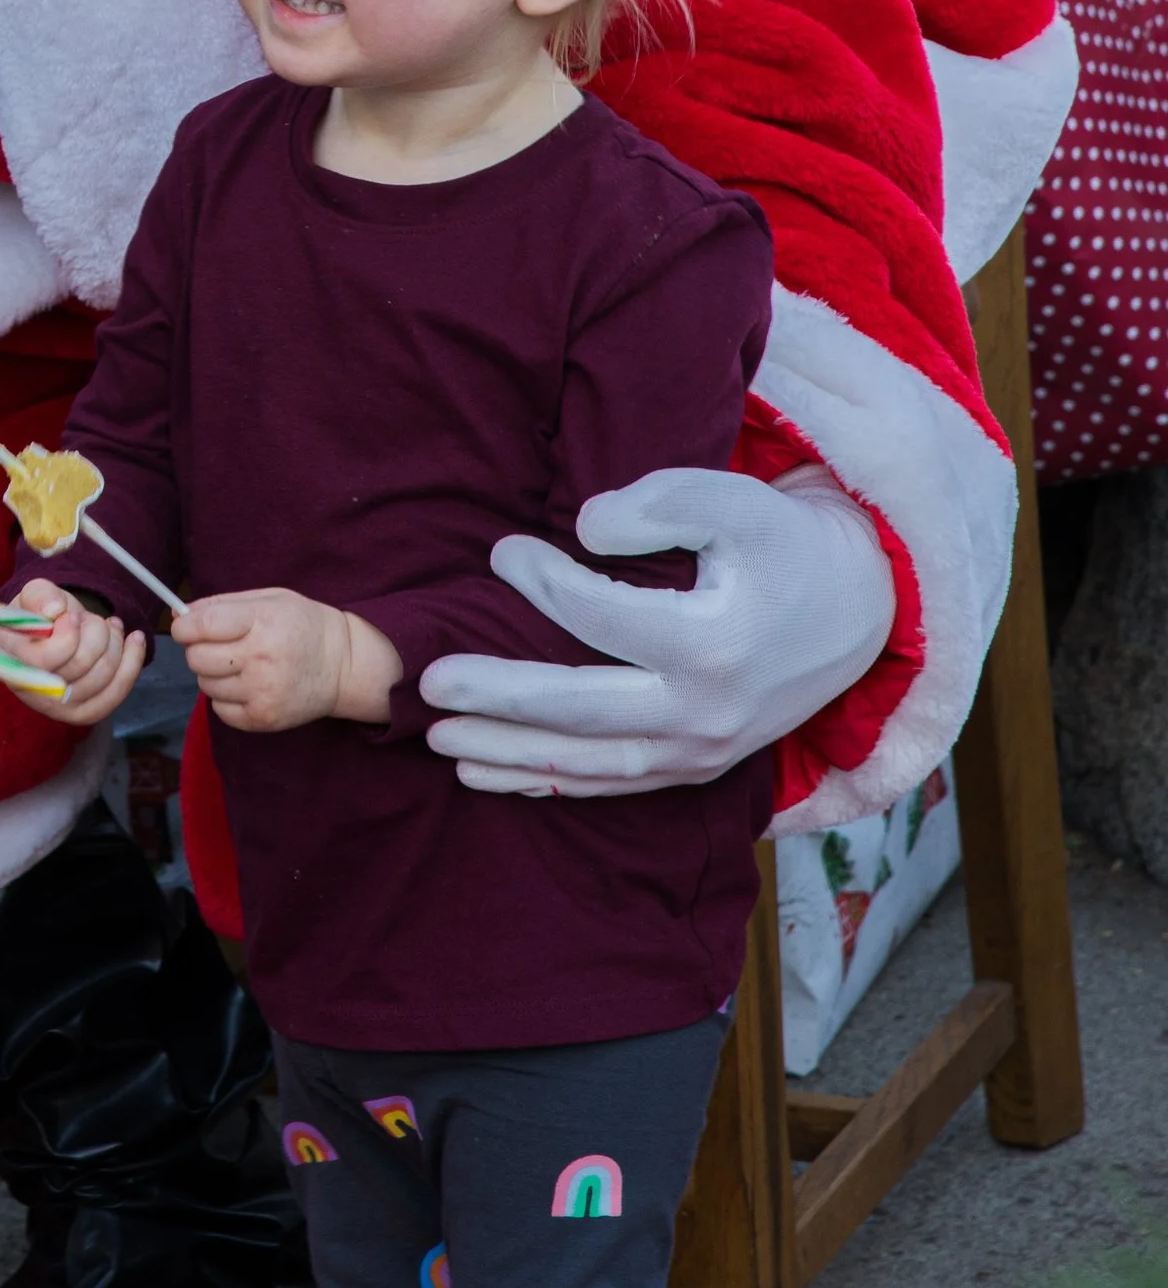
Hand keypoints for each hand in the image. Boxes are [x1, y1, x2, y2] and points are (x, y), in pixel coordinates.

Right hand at [6, 576, 144, 726]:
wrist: (56, 633)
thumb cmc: (42, 614)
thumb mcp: (35, 594)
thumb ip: (40, 595)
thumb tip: (54, 610)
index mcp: (11, 662)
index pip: (44, 659)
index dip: (67, 634)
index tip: (72, 616)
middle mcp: (31, 692)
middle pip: (81, 664)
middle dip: (95, 631)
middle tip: (90, 620)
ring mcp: (58, 708)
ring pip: (104, 674)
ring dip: (114, 641)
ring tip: (107, 627)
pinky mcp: (84, 713)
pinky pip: (117, 692)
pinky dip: (133, 661)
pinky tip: (135, 639)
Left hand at [175, 588, 398, 731]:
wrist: (343, 665)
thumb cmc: (302, 626)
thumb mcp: (269, 599)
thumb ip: (222, 604)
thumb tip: (178, 613)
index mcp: (262, 621)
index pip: (203, 625)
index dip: (184, 626)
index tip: (185, 627)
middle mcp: (261, 658)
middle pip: (197, 658)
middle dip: (199, 650)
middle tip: (220, 647)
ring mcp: (262, 691)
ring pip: (205, 685)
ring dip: (214, 675)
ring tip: (240, 666)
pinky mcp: (263, 717)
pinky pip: (219, 710)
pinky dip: (226, 698)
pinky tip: (248, 686)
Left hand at [419, 466, 897, 796]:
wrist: (858, 611)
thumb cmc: (784, 544)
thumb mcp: (736, 501)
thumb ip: (660, 502)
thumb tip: (582, 527)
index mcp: (715, 645)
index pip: (602, 619)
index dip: (542, 582)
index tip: (501, 552)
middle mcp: (706, 714)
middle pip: (580, 710)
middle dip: (497, 699)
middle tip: (428, 684)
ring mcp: (702, 753)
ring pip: (588, 763)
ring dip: (507, 755)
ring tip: (437, 740)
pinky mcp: (698, 769)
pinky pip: (612, 786)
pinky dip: (548, 784)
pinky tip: (489, 777)